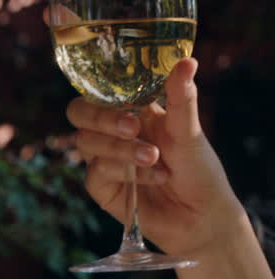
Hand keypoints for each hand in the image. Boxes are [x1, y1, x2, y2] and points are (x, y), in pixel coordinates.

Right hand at [67, 57, 243, 257]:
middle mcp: (114, 133)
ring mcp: (104, 159)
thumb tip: (187, 61)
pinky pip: (96, 173)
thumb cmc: (199, 170)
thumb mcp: (190, 131)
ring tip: (155, 158)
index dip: (103, 90)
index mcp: (134, 111)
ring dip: (121, 150)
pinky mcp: (101, 187)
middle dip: (102, 119)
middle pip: (80, 114)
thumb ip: (181, 98)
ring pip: (87, 143)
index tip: (126, 98)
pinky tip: (155, 177)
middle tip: (132, 127)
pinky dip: (125, 173)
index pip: (102, 91)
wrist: (201, 215)